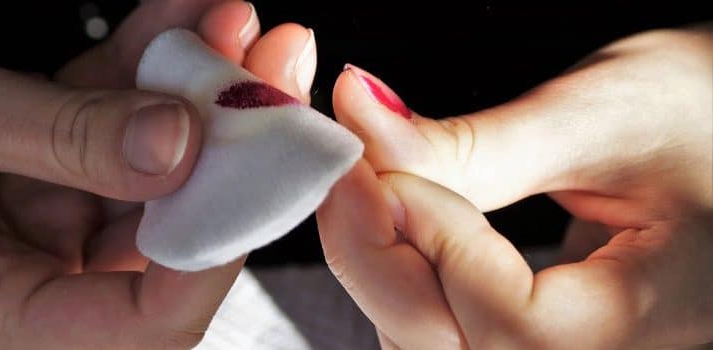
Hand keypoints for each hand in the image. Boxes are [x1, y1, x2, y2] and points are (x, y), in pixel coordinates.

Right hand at [0, 1, 316, 348]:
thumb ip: (57, 138)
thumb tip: (177, 142)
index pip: (146, 324)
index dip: (212, 250)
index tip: (258, 167)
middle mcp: (23, 278)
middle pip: (161, 229)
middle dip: (224, 143)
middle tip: (266, 70)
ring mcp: (30, 216)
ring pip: (142, 161)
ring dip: (190, 87)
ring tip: (232, 23)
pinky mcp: (30, 157)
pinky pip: (102, 115)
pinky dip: (138, 63)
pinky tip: (181, 17)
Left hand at [318, 25, 711, 348]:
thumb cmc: (705, 115)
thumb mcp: (601, 117)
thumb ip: (474, 145)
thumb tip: (362, 120)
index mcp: (646, 318)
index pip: (513, 324)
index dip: (433, 240)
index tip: (381, 159)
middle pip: (447, 345)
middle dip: (375, 252)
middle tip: (346, 161)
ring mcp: (557, 347)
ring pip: (428, 340)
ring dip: (378, 258)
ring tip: (366, 177)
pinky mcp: (524, 326)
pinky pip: (439, 319)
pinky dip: (398, 263)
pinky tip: (393, 207)